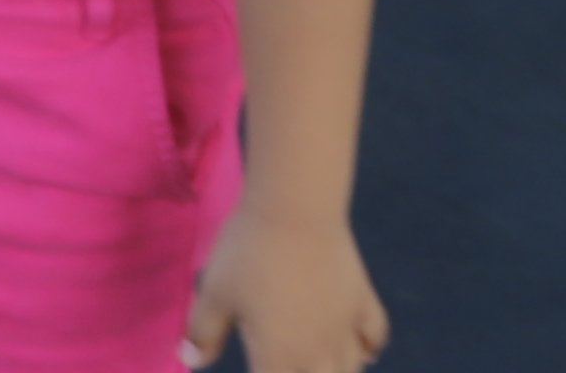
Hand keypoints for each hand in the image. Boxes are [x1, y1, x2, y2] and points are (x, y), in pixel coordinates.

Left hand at [186, 202, 387, 372]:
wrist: (294, 209)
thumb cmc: (248, 252)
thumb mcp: (214, 293)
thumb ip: (202, 332)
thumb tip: (191, 361)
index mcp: (277, 358)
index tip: (259, 368)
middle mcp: (317, 353)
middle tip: (286, 364)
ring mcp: (345, 328)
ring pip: (349, 370)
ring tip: (318, 365)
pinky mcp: (363, 301)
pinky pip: (375, 338)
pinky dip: (369, 350)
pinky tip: (362, 352)